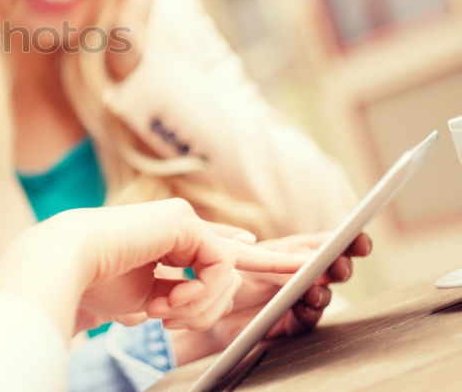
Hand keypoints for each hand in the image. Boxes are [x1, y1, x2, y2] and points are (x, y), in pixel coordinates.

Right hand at [0, 199, 306, 337]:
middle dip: (286, 257)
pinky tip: (167, 302)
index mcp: (167, 246)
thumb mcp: (139, 300)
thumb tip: (172, 306)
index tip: (279, 253)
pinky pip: (218, 271)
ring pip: (229, 275)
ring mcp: (184, 224)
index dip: (250, 255)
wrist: (66, 263)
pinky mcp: (187, 225)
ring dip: (198, 308)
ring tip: (162, 313)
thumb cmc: (90, 283)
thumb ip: (169, 296)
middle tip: (330, 250)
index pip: (217, 251)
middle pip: (246, 250)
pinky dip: (196, 298)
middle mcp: (180, 230)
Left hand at [171, 231, 371, 361]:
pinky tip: (303, 308)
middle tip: (338, 265)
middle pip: (330, 270)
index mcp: (290, 254)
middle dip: (339, 266)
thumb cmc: (220, 273)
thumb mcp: (239, 259)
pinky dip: (306, 314)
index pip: (322, 245)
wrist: (203, 305)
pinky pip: (304, 321)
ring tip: (313, 288)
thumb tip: (277, 250)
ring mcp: (296, 301)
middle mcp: (299, 276)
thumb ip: (261, 254)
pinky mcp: (287, 325)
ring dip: (321, 291)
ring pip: (321, 296)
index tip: (361, 239)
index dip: (345, 242)